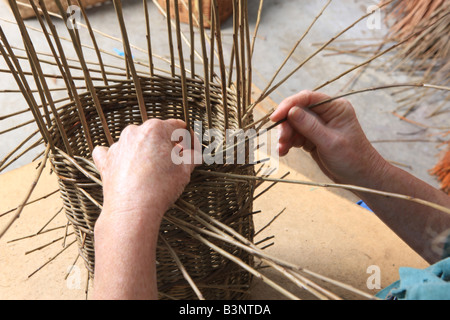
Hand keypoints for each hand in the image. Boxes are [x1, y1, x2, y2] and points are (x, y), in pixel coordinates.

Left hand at [93, 118, 199, 220]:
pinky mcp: (106, 161)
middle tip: (178, 162)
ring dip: (147, 151)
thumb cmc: (160, 188)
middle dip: (168, 146)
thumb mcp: (184, 170)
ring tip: (156, 170)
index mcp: (155, 129)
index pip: (178, 129)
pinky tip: (125, 164)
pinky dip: (120, 157)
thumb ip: (192, 156)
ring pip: (137, 143)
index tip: (194, 153)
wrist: (133, 210)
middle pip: (157, 134)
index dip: (190, 141)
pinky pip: (111, 152)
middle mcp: (134, 132)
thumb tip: (193, 155)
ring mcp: (118, 146)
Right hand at [270, 90, 388, 186]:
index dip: (289, 105)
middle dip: (286, 125)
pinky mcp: (312, 137)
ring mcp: (318, 125)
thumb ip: (310, 126)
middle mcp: (326, 113)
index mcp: (335, 108)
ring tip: (282, 149)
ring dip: (285, 136)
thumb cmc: (352, 158)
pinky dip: (288, 143)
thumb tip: (291, 111)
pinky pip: (295, 136)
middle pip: (297, 111)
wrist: (360, 177)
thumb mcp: (330, 142)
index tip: (275, 117)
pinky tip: (284, 151)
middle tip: (281, 140)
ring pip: (293, 124)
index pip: (307, 98)